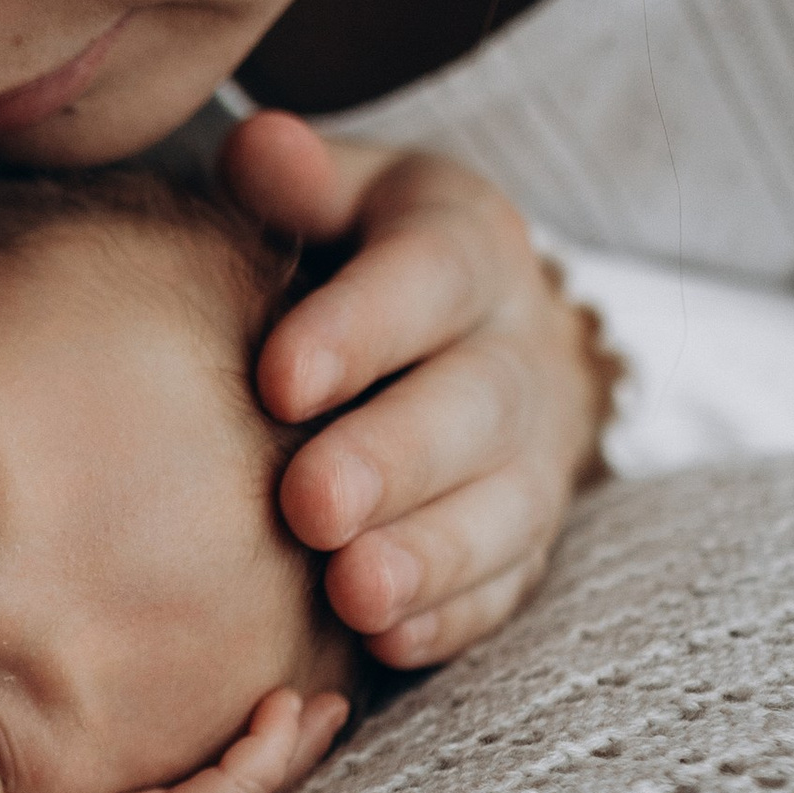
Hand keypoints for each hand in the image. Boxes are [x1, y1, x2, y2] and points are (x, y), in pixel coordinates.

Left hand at [0, 686, 345, 792]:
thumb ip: (110, 771)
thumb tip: (88, 716)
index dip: (275, 757)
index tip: (302, 708)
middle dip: (308, 751)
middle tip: (340, 702)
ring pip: (267, 790)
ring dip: (301, 744)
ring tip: (329, 701)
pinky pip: (240, 786)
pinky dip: (267, 748)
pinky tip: (283, 708)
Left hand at [224, 114, 608, 666]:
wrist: (458, 330)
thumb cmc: (350, 256)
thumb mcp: (334, 197)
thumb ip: (295, 183)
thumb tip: (259, 147)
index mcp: (465, 246)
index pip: (428, 276)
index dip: (360, 329)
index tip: (278, 378)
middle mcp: (517, 348)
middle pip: (474, 406)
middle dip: (395, 459)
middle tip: (311, 505)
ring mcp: (534, 453)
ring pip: (504, 508)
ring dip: (432, 554)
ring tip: (354, 591)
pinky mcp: (526, 537)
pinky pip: (506, 585)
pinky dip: (451, 617)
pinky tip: (390, 644)